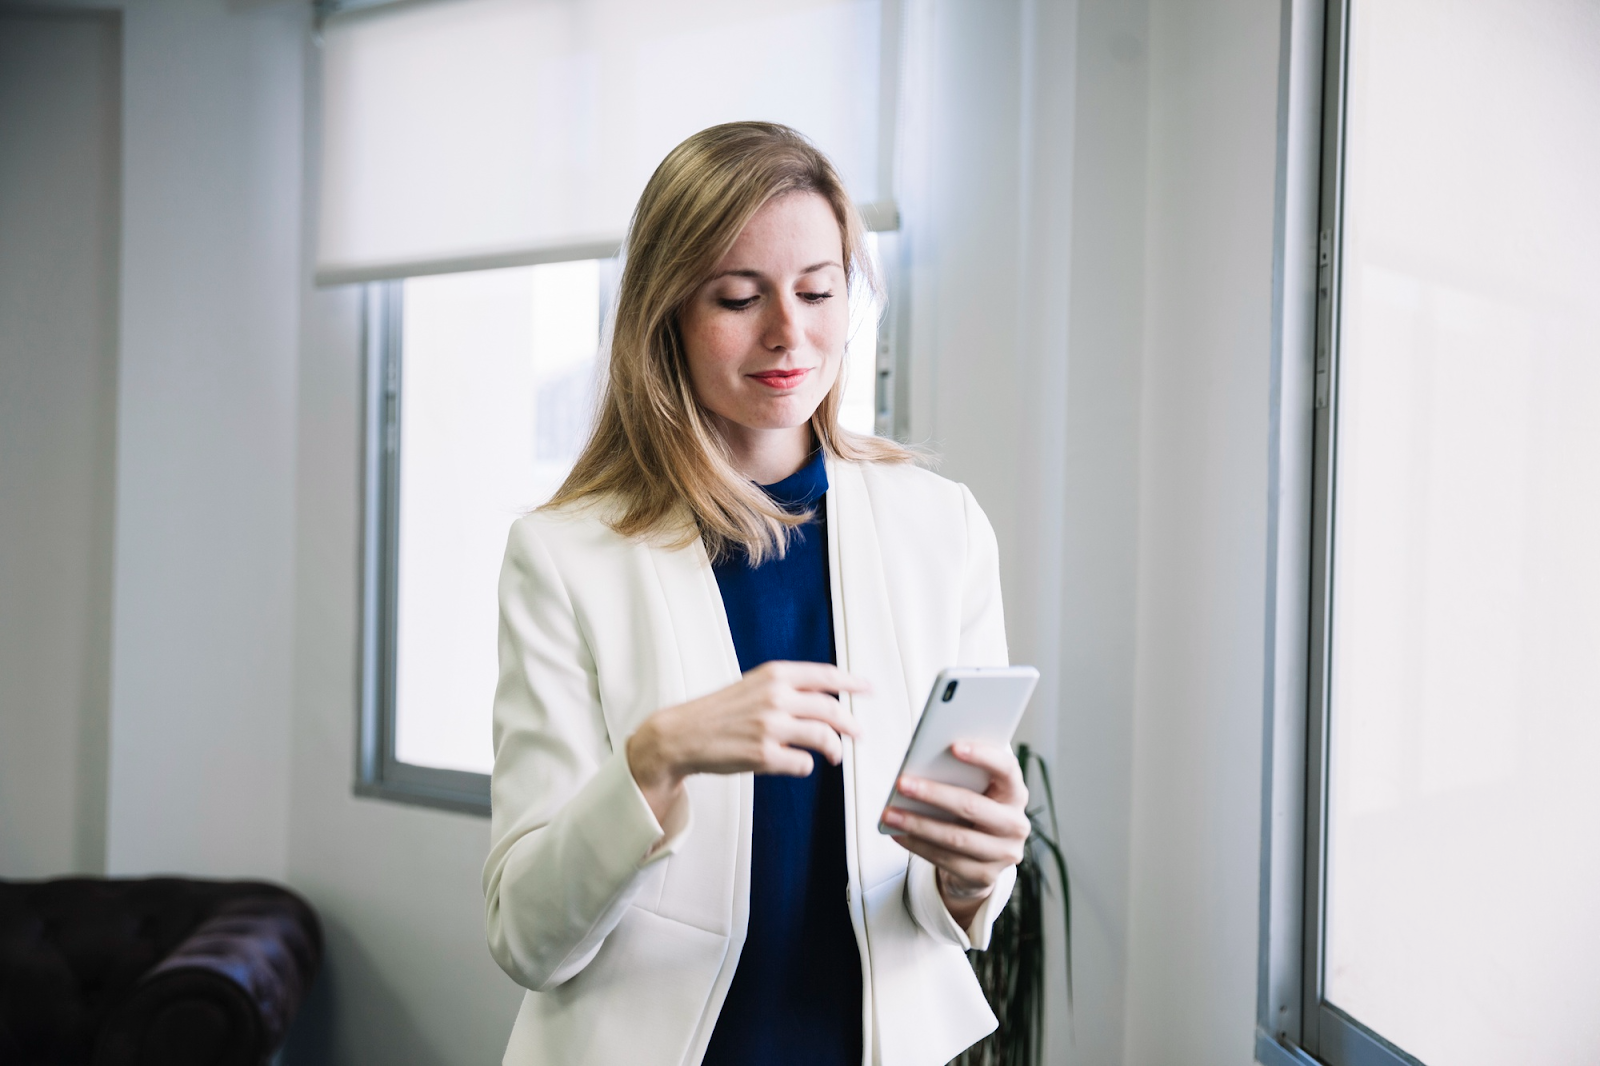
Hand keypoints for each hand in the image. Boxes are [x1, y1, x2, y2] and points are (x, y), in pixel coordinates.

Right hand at [626, 661, 868, 823]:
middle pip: (832, 709)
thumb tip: (825, 698)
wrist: (682, 734)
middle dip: (851, 723)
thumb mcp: (753, 686)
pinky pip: (803, 764)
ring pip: (824, 737)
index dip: (852, 682)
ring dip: (835, 748)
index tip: (868, 689)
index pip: (826, 676)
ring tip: (835, 754)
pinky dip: (805, 765)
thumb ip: (786, 688)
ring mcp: (771, 727)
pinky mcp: (765, 756)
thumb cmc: (718, 712)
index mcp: (774, 675)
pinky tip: (796, 763)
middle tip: (858, 733)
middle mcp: (775, 697)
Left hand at [881, 740, 1029, 928]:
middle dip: (933, 794)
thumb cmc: (974, 809)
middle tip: (902, 783)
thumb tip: (922, 765)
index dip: (983, 756)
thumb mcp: (977, 791)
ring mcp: (1003, 853)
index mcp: (1016, 793)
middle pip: (972, 806)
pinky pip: (945, 860)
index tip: (953, 746)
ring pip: (955, 838)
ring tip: (890, 813)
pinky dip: (918, 845)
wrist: (984, 856)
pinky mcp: (985, 876)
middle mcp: (1016, 824)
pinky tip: (898, 833)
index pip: (1007, 770)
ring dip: (918, 824)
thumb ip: (962, 776)